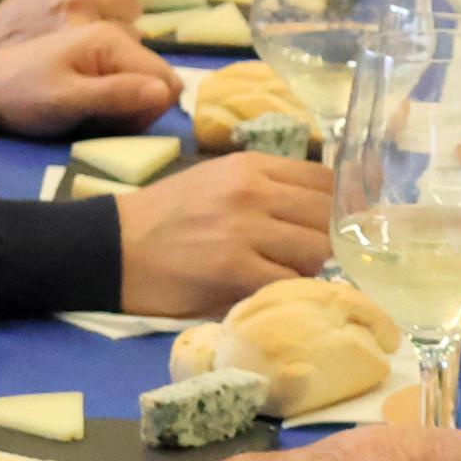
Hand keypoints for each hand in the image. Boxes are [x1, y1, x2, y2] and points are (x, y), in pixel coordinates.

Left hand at [0, 19, 180, 141]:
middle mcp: (115, 35)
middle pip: (158, 81)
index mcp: (111, 40)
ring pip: (145, 84)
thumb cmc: (22, 96)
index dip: (150, 109)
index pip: (167, 80)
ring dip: (127, 105)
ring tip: (90, 111)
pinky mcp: (97, 57)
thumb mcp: (67, 101)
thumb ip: (116, 95)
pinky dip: (116, 99)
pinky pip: (127, 81)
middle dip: (139, 107)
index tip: (118, 122)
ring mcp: (106, 45)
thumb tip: (165, 93)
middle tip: (99, 119)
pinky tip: (89, 103)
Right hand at [109, 150, 333, 319]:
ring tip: (300, 278)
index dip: (343, 205)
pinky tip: (278, 294)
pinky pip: (287, 282)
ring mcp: (245, 229)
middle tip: (329, 261)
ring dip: (314, 269)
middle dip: (335, 241)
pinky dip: (290, 291)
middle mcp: (253, 191)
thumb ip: (266, 189)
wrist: (112, 247)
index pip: (325, 179)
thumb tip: (319, 213)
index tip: (347, 226)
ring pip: (315, 250)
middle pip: (327, 215)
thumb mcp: (218, 181)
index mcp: (251, 165)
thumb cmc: (166, 217)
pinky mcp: (233, 269)